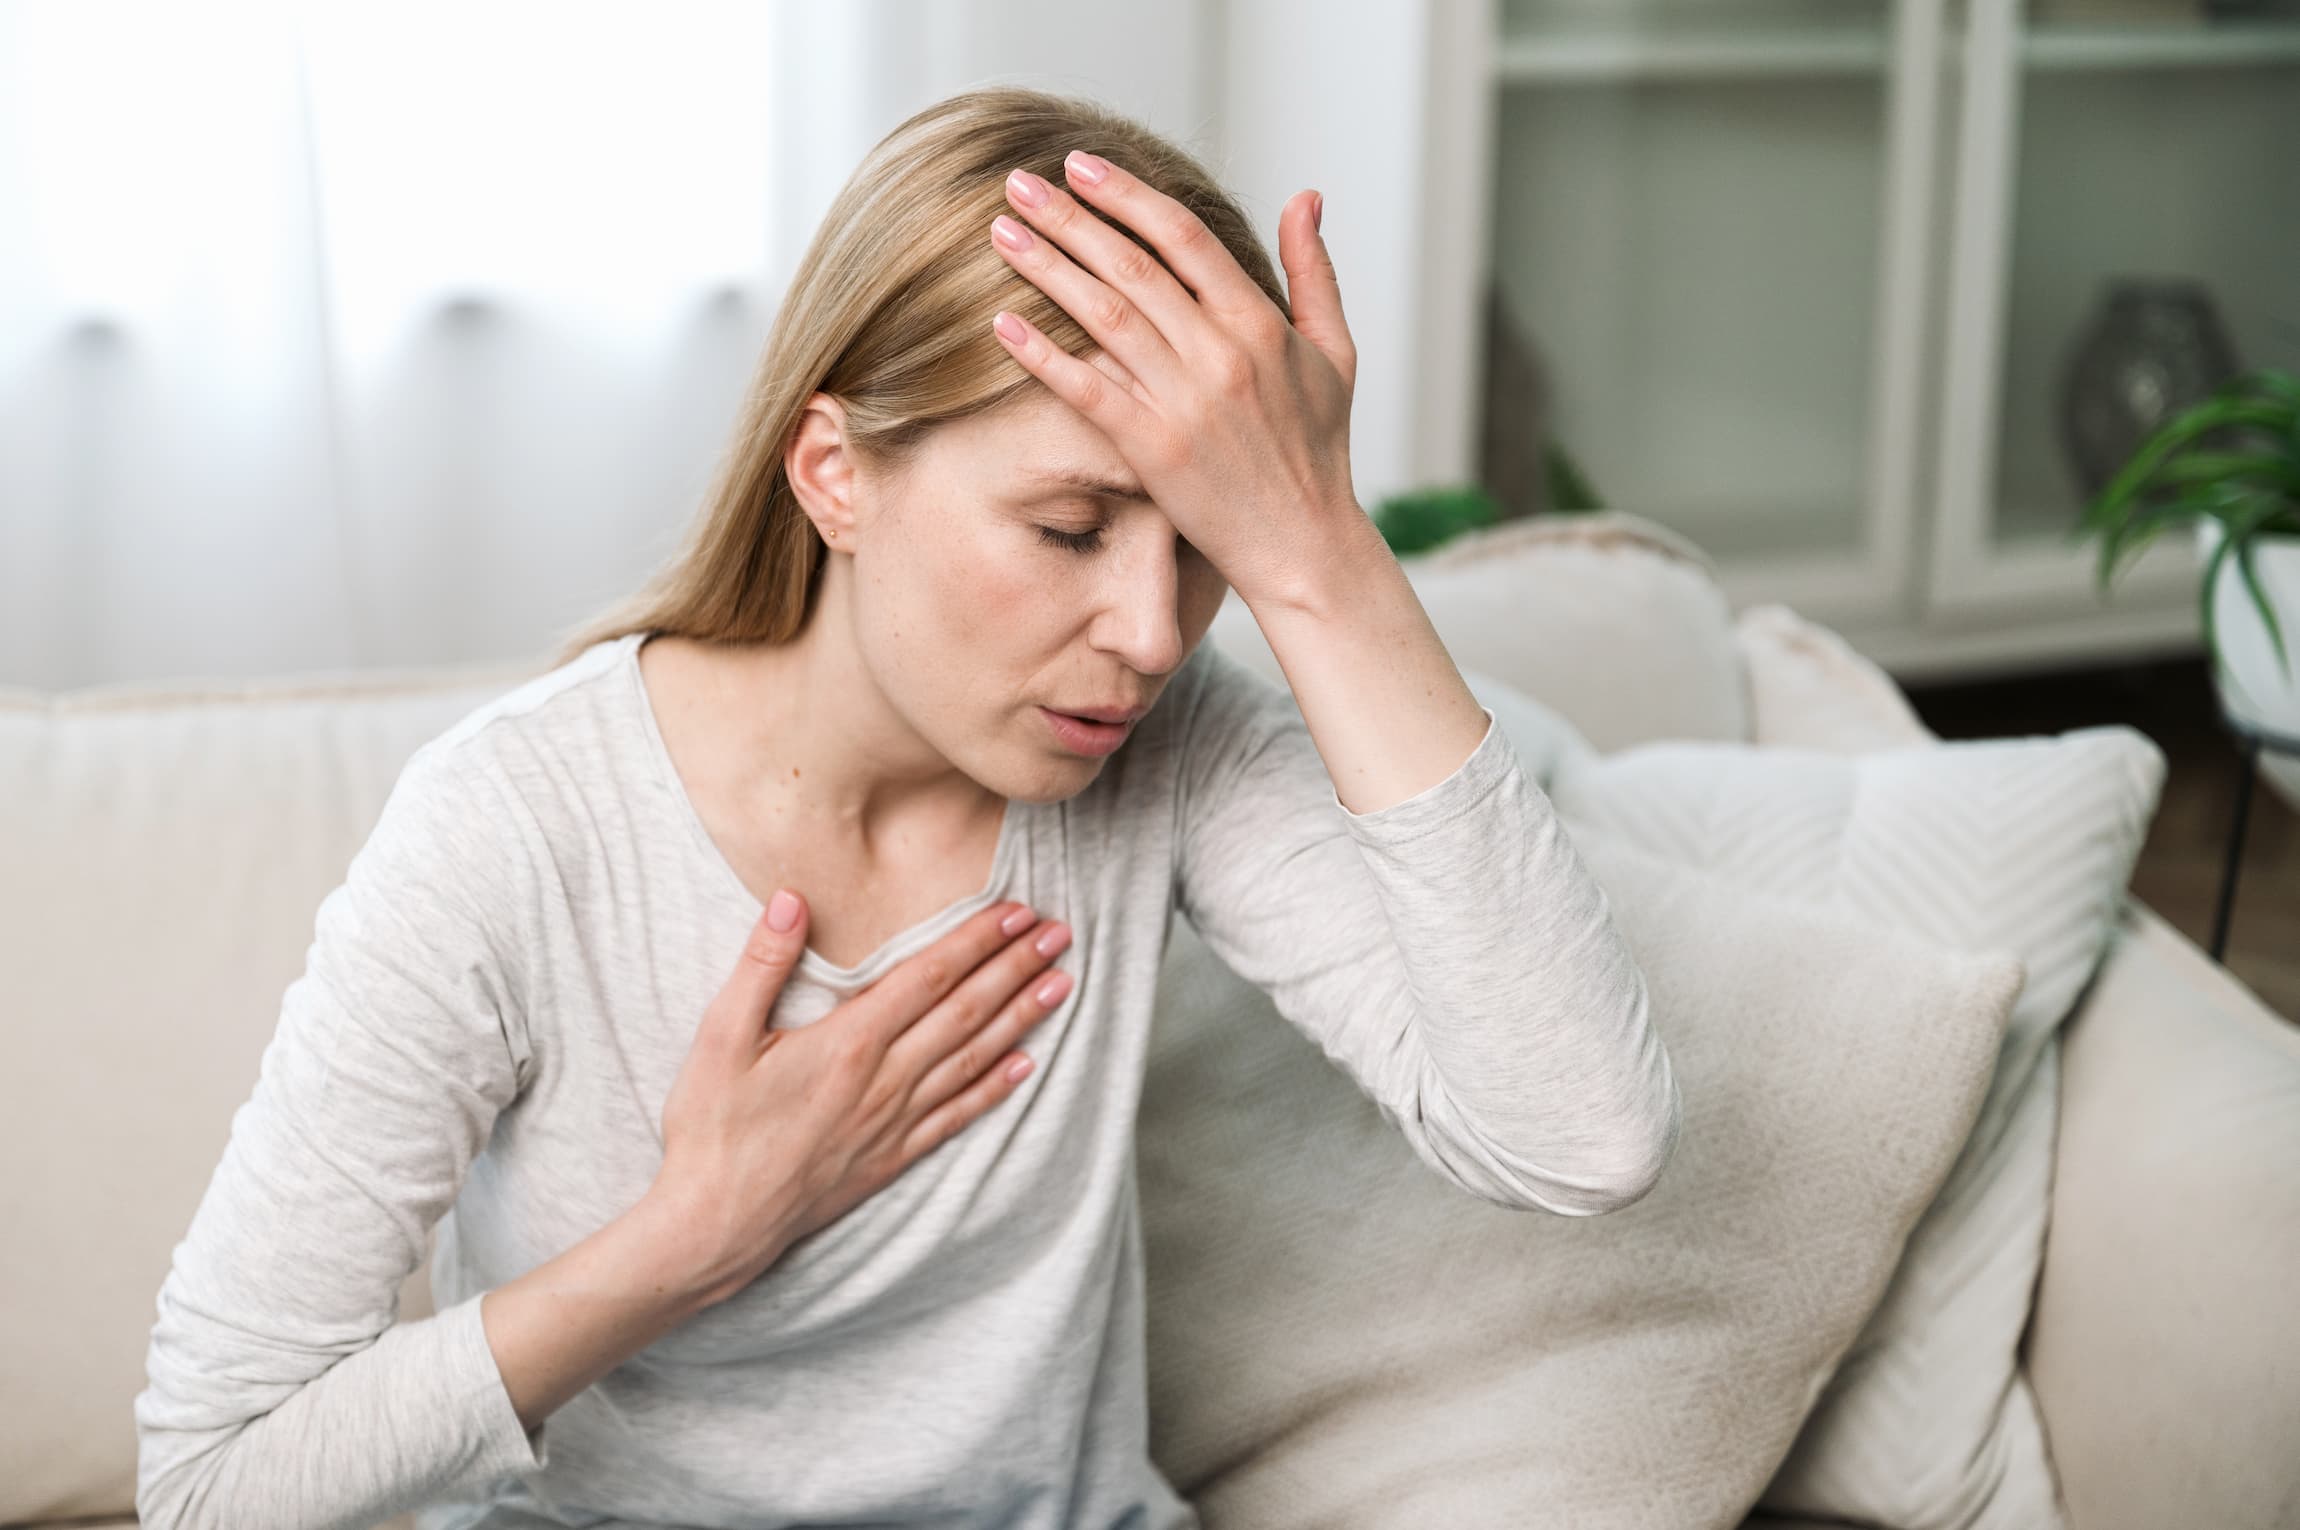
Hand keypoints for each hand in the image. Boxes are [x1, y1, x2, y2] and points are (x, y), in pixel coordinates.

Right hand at [651, 894, 1074, 1303]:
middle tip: (1060, 934)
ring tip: (1062, 984)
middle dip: (1016, 967)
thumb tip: (790, 899)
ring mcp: (894, 1122)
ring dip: (1021, 1017)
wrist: (714, 1223)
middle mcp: (884, 1079)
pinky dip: (995, 1088)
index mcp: (848, 1042)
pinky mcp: (892, 1158)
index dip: (976, 940)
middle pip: (966, 1011)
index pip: (929, 976)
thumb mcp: (719, 1037)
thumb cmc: (712, 1128)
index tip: (1015, 911)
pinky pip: (957, 1116)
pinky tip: (1025, 1066)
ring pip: (973, 1058)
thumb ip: (761, 965)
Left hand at [988, 150, 1363, 611]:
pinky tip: (1004, 324)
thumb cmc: (1319, 449)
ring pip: (1104, 318)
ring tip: (1001, 234)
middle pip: (1132, 266)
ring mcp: (1186, 403)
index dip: (1128, 196)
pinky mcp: (1156, 450)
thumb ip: (1315, 271)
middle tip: (1018, 184)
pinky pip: (1088, 392)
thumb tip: (1305, 196)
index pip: (1184, 237)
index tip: (1081, 166)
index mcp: (1260, 324)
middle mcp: (1221, 355)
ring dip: (1047, 270)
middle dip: (1070, 219)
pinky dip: (1044, 355)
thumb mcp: (1335, 351)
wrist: (1304, 544)